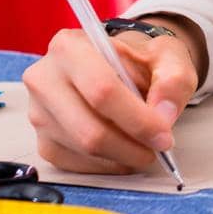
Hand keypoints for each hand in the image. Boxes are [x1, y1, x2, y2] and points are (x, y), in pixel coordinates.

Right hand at [23, 26, 199, 174]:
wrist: (120, 67)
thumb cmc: (140, 60)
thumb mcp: (168, 57)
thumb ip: (174, 80)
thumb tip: (163, 116)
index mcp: (70, 47)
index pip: (101, 91)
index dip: (137, 119)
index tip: (164, 135)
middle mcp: (44, 79)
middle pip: (88, 128)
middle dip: (131, 145)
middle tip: (159, 147)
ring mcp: (38, 113)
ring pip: (84, 150)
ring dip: (123, 156)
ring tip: (145, 146)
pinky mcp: (43, 142)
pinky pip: (77, 166)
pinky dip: (108, 165)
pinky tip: (125, 152)